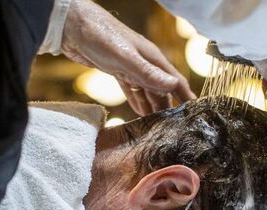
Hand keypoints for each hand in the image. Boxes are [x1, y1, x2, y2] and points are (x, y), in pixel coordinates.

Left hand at [61, 0, 195, 114]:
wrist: (71, 25)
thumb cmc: (99, 35)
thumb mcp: (126, 57)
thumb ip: (148, 73)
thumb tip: (173, 86)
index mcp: (152, 58)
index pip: (175, 80)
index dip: (185, 96)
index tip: (194, 113)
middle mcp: (145, 62)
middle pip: (162, 89)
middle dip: (169, 106)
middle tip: (173, 127)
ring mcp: (130, 66)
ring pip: (147, 90)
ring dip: (153, 106)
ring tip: (157, 126)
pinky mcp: (117, 70)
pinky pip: (131, 89)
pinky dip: (137, 101)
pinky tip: (140, 113)